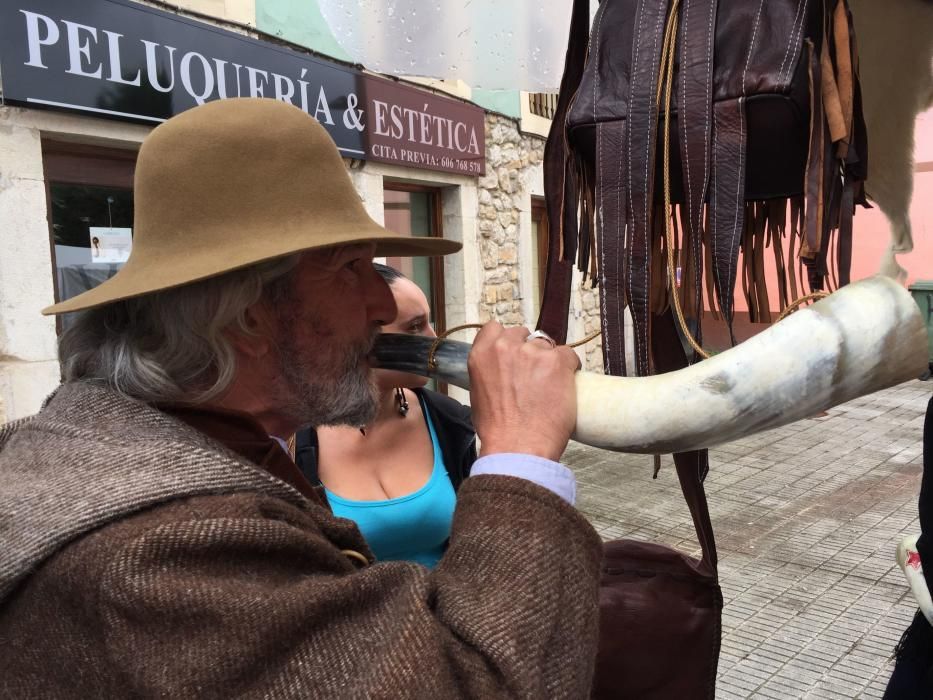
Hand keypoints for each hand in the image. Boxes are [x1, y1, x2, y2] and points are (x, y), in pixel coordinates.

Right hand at [468, 323, 580, 461]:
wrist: (517, 447)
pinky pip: (569, 355)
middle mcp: (505, 347)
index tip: (514, 351)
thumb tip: (501, 373)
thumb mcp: (478, 395)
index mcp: (482, 354)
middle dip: (529, 351)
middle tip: (533, 374)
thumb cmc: (498, 430)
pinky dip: (569, 368)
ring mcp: (532, 353)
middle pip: (523, 335)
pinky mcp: (557, 362)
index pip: (495, 328)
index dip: (508, 340)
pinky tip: (564, 386)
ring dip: (549, 361)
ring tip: (549, 386)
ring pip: (547, 346)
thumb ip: (488, 373)